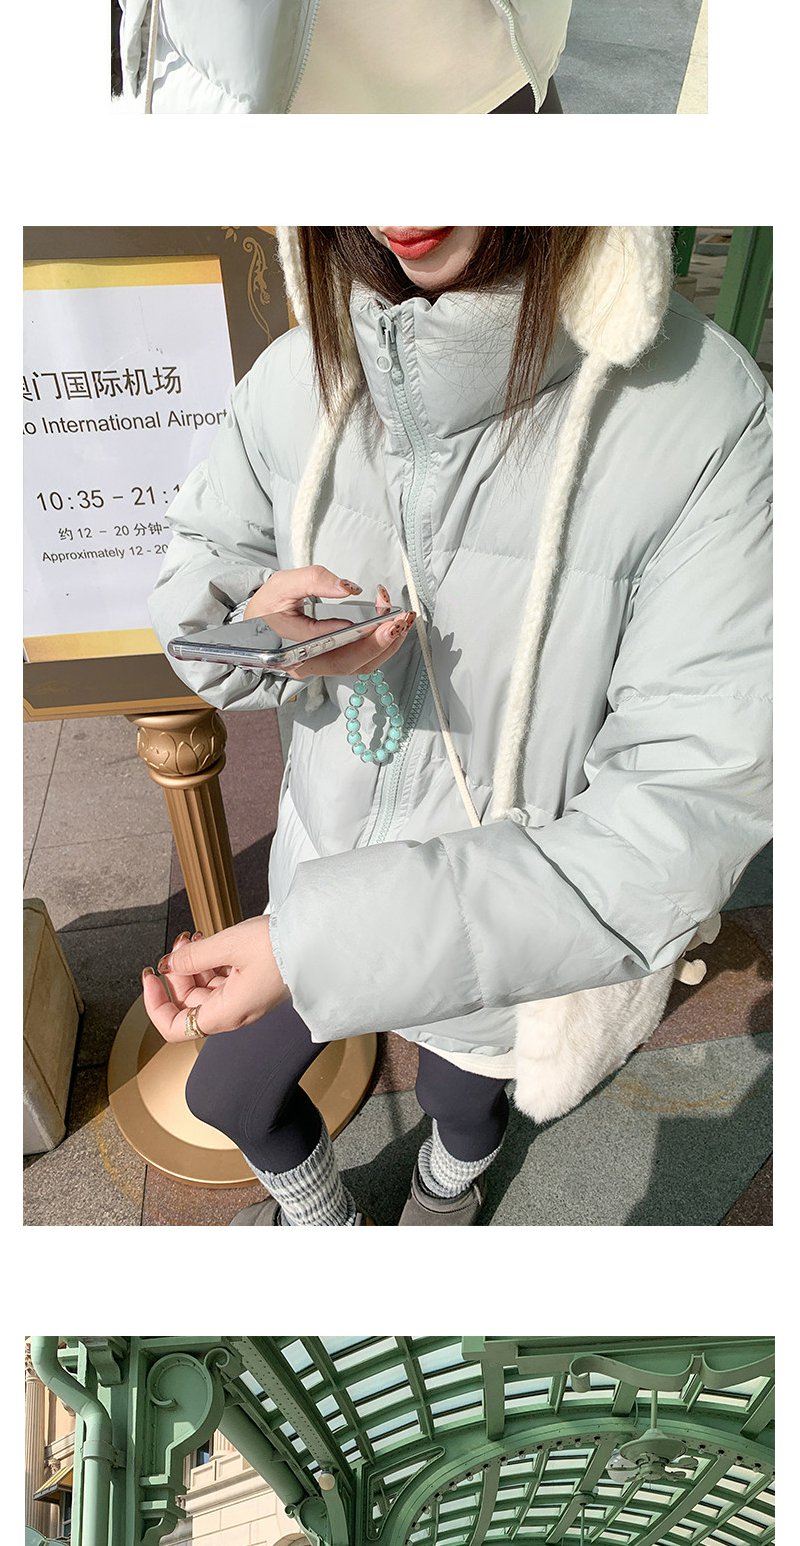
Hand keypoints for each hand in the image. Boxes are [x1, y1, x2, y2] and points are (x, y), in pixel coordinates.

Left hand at [142, 918, 289, 1040]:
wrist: (319, 941)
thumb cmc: (281, 947)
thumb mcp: (229, 945)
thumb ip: (193, 956)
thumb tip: (169, 964)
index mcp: (225, 1013)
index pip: (174, 1028)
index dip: (155, 1005)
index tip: (151, 976)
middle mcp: (234, 1012)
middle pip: (188, 1003)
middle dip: (177, 972)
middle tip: (181, 941)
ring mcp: (244, 1000)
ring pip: (205, 989)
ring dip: (194, 964)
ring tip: (194, 936)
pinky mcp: (254, 986)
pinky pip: (222, 980)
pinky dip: (211, 963)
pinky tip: (211, 942)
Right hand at [243, 565, 414, 678]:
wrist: (259, 622)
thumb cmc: (269, 605)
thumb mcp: (284, 584)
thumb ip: (315, 580)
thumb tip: (349, 588)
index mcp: (291, 650)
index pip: (325, 646)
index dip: (353, 636)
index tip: (377, 619)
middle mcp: (310, 665)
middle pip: (352, 663)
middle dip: (381, 641)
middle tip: (400, 618)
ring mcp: (324, 667)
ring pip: (362, 665)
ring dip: (388, 644)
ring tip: (402, 619)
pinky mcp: (335, 662)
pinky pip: (363, 659)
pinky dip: (382, 644)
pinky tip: (393, 626)